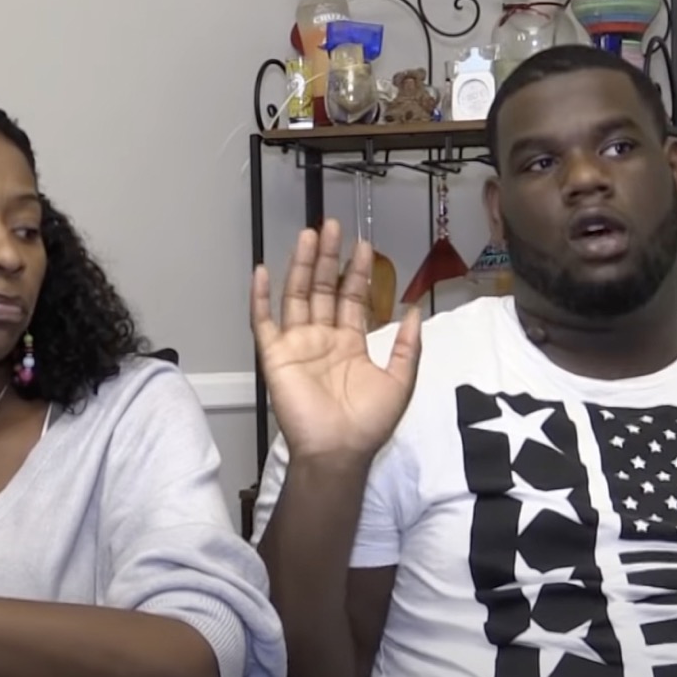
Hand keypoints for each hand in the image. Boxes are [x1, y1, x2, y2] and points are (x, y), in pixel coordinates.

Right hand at [251, 219, 421, 458]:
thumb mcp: (400, 381)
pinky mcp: (275, 355)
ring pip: (297, 295)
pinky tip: (263, 271)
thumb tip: (416, 311)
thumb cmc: (368, 423)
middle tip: (333, 227)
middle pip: (324, 288)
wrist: (339, 450)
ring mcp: (297, 344)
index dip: (357, 271)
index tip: (363, 245)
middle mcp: (322, 338)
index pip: (352, 297)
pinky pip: (263, 321)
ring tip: (309, 236)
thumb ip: (408, 346)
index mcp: (350, 344)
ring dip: (302, 266)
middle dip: (329, 257)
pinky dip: (260, 296)